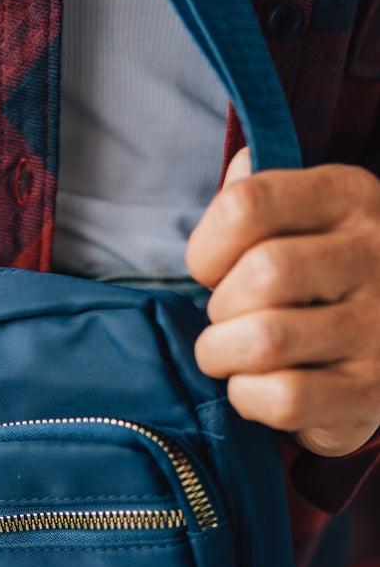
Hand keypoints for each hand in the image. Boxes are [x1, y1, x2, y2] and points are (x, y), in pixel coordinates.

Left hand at [187, 149, 379, 456]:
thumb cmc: (321, 275)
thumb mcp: (303, 216)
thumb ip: (260, 192)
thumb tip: (238, 167)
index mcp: (348, 196)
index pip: (246, 205)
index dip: (205, 248)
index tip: (211, 270)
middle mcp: (374, 254)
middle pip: (261, 275)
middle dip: (220, 308)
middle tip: (228, 321)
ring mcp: (379, 327)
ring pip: (267, 340)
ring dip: (224, 355)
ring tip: (231, 356)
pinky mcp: (371, 391)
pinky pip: (285, 398)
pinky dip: (248, 397)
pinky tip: (256, 387)